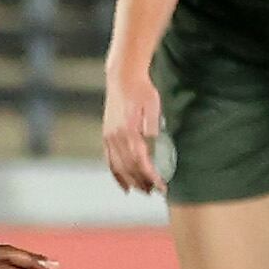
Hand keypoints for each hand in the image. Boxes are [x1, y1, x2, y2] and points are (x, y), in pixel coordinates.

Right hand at [100, 67, 165, 194]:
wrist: (123, 77)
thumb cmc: (142, 90)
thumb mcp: (153, 105)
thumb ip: (152, 124)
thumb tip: (154, 143)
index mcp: (128, 130)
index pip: (140, 161)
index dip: (151, 176)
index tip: (162, 186)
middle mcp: (116, 136)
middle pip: (129, 167)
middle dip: (142, 182)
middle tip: (155, 192)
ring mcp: (109, 137)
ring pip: (118, 166)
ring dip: (130, 181)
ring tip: (142, 190)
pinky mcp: (106, 135)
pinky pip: (109, 160)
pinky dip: (116, 175)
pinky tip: (124, 185)